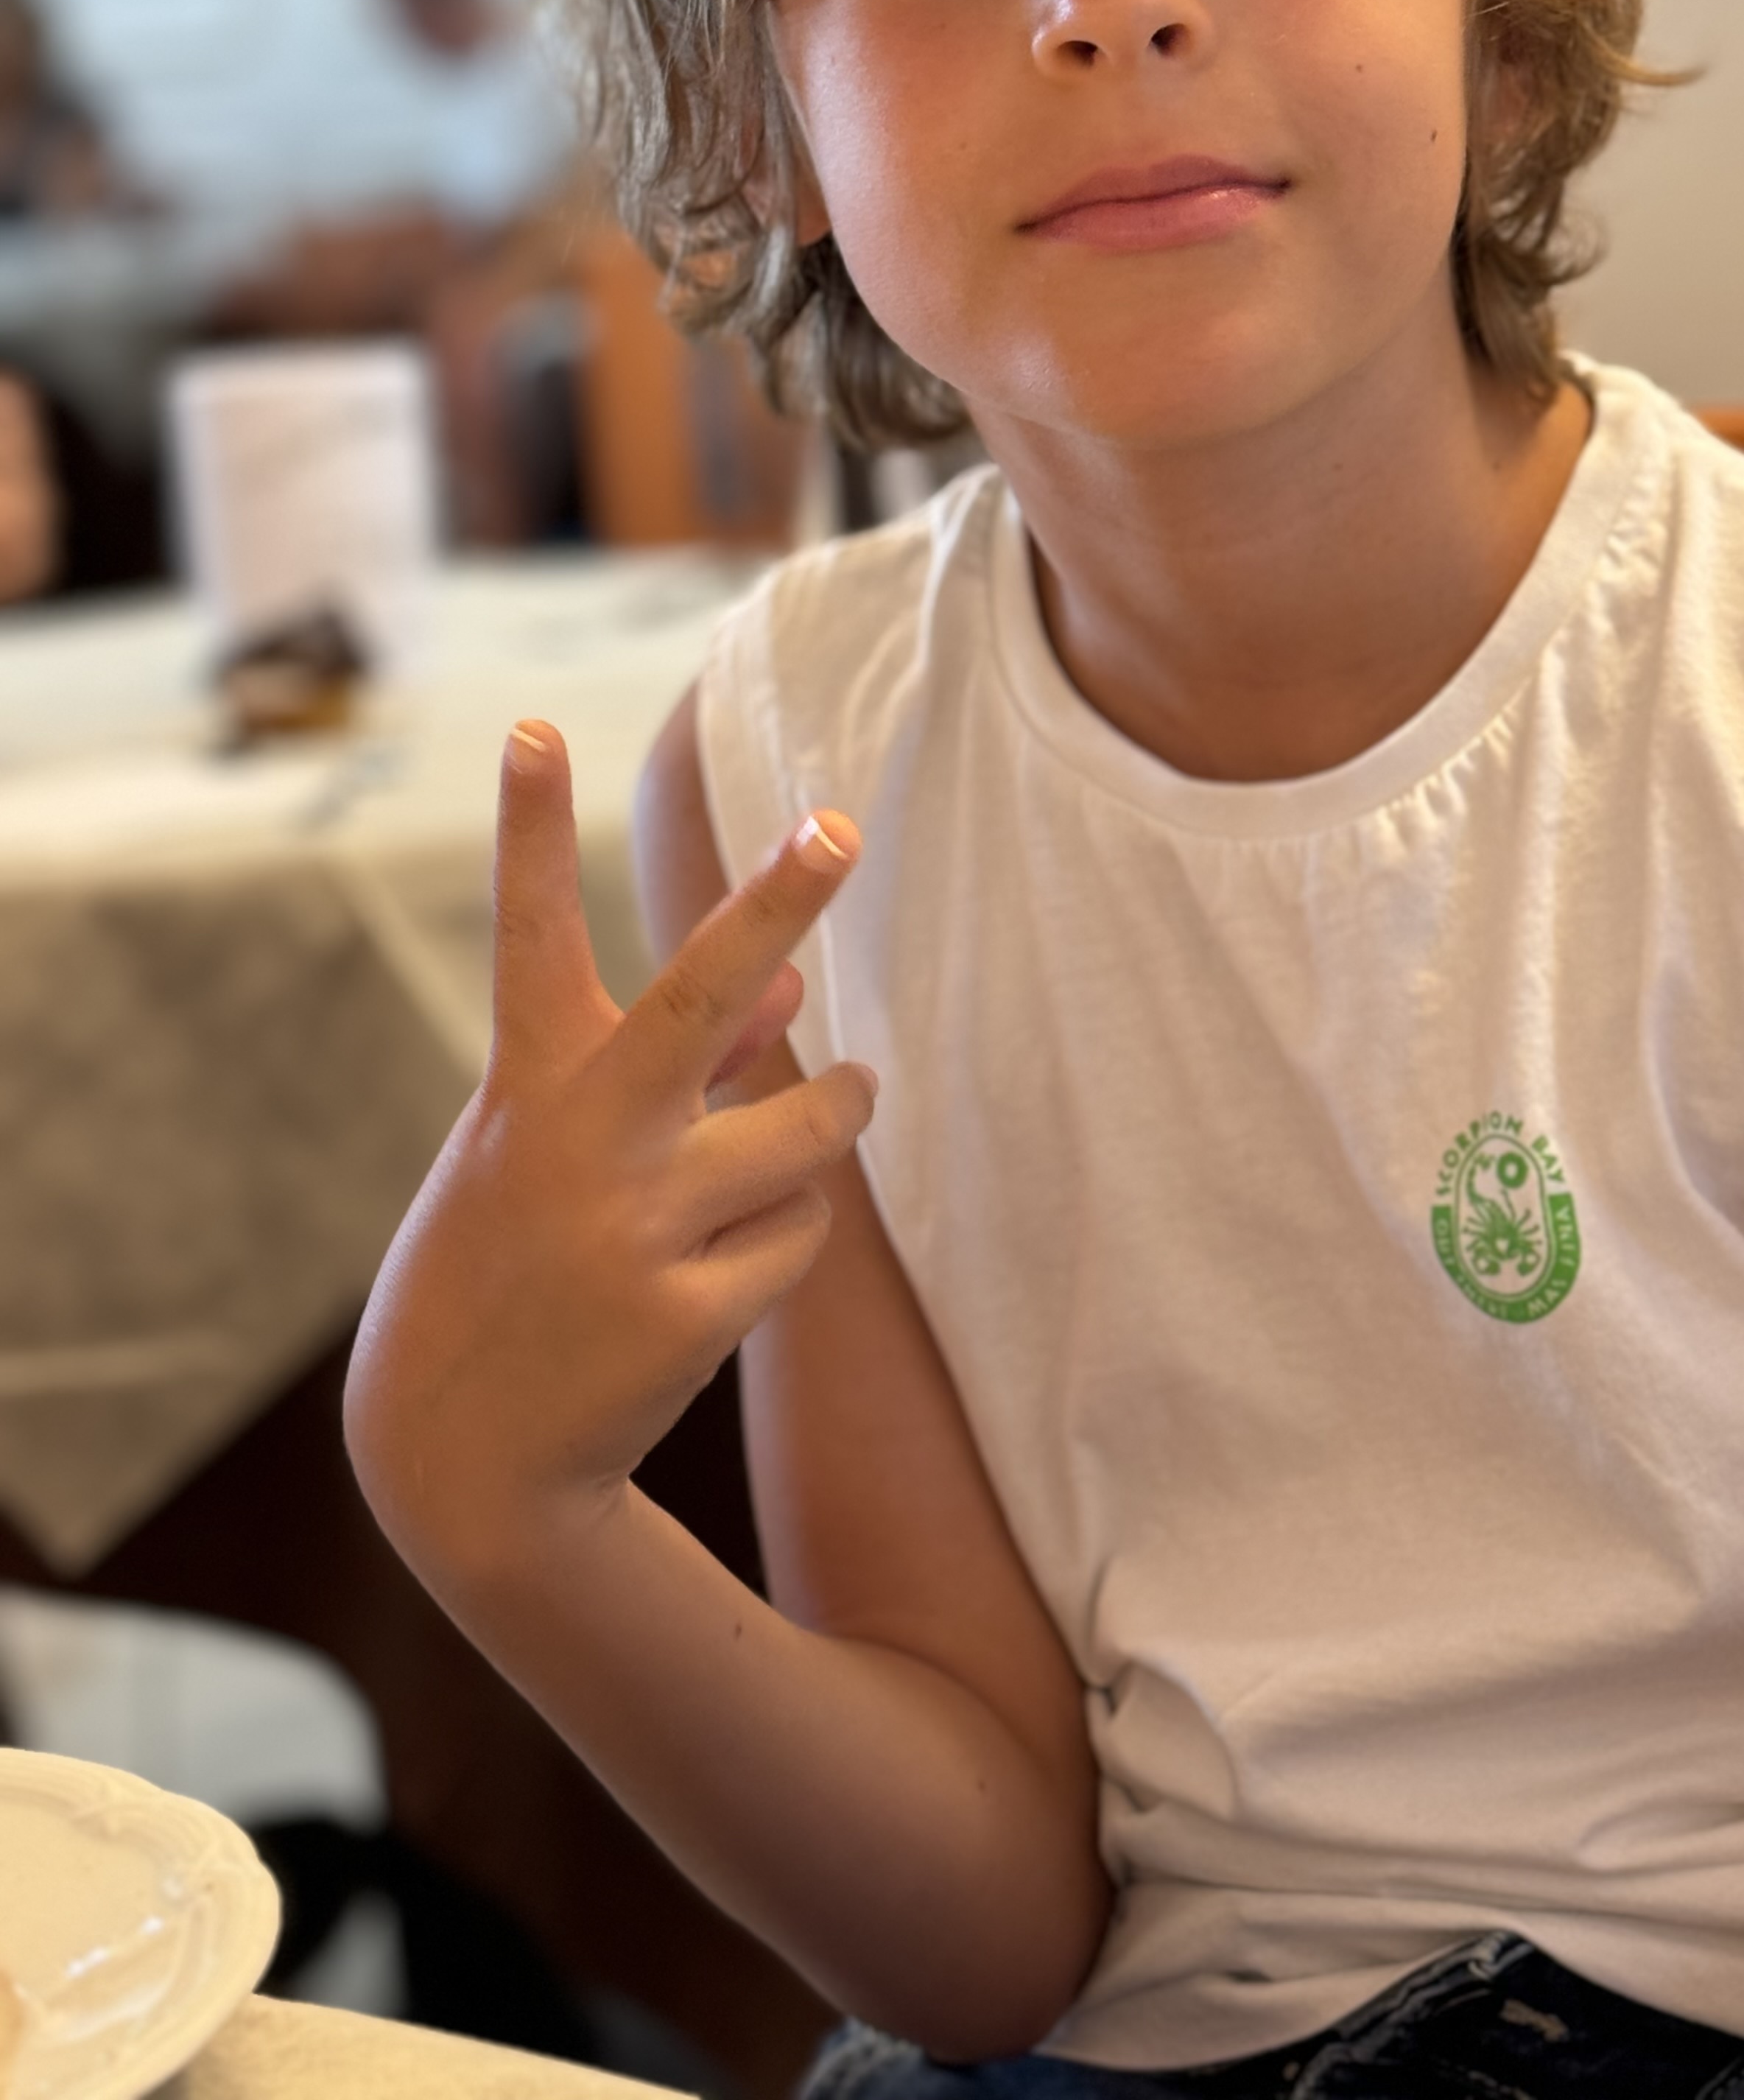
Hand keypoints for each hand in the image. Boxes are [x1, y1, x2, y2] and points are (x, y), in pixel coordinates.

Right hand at [345, 718, 874, 1577]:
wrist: (463, 1458)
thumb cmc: (516, 1260)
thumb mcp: (559, 1145)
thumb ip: (674, 1063)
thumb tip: (790, 991)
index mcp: (530, 1081)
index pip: (531, 930)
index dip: (529, 826)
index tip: (533, 727)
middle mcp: (583, 1140)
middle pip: (701, 998)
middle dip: (777, 905)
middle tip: (839, 827)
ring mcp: (636, 1228)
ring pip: (811, 1130)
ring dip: (835, 1116)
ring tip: (832, 1111)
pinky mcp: (692, 1314)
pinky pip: (802, 1236)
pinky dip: (779, 1244)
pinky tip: (712, 1281)